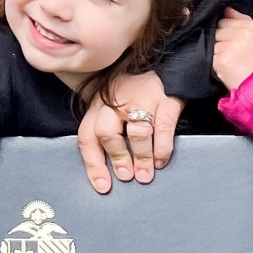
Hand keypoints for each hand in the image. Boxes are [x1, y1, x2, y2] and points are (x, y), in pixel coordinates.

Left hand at [78, 70, 182, 193]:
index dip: (93, 164)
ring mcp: (141, 98)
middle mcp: (116, 101)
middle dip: (117, 158)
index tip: (103, 187)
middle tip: (126, 177)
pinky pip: (163, 126)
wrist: (163, 66)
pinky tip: (161, 161)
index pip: (87, 136)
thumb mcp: (112, 109)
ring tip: (145, 176)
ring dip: (141, 158)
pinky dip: (162, 148)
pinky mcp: (165, 98)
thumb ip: (105, 134)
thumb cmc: (133, 95)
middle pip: (107, 132)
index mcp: (99, 106)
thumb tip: (106, 175)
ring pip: (136, 131)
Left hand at [211, 8, 252, 93]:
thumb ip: (242, 20)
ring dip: (216, 54)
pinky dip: (214, 65)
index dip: (226, 31)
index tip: (232, 42)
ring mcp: (231, 47)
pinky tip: (226, 70)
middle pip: (217, 31)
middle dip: (220, 41)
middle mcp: (243, 34)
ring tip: (230, 64)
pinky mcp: (222, 61)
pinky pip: (209, 57)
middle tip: (232, 55)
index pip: (226, 19)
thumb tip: (226, 8)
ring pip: (212, 44)